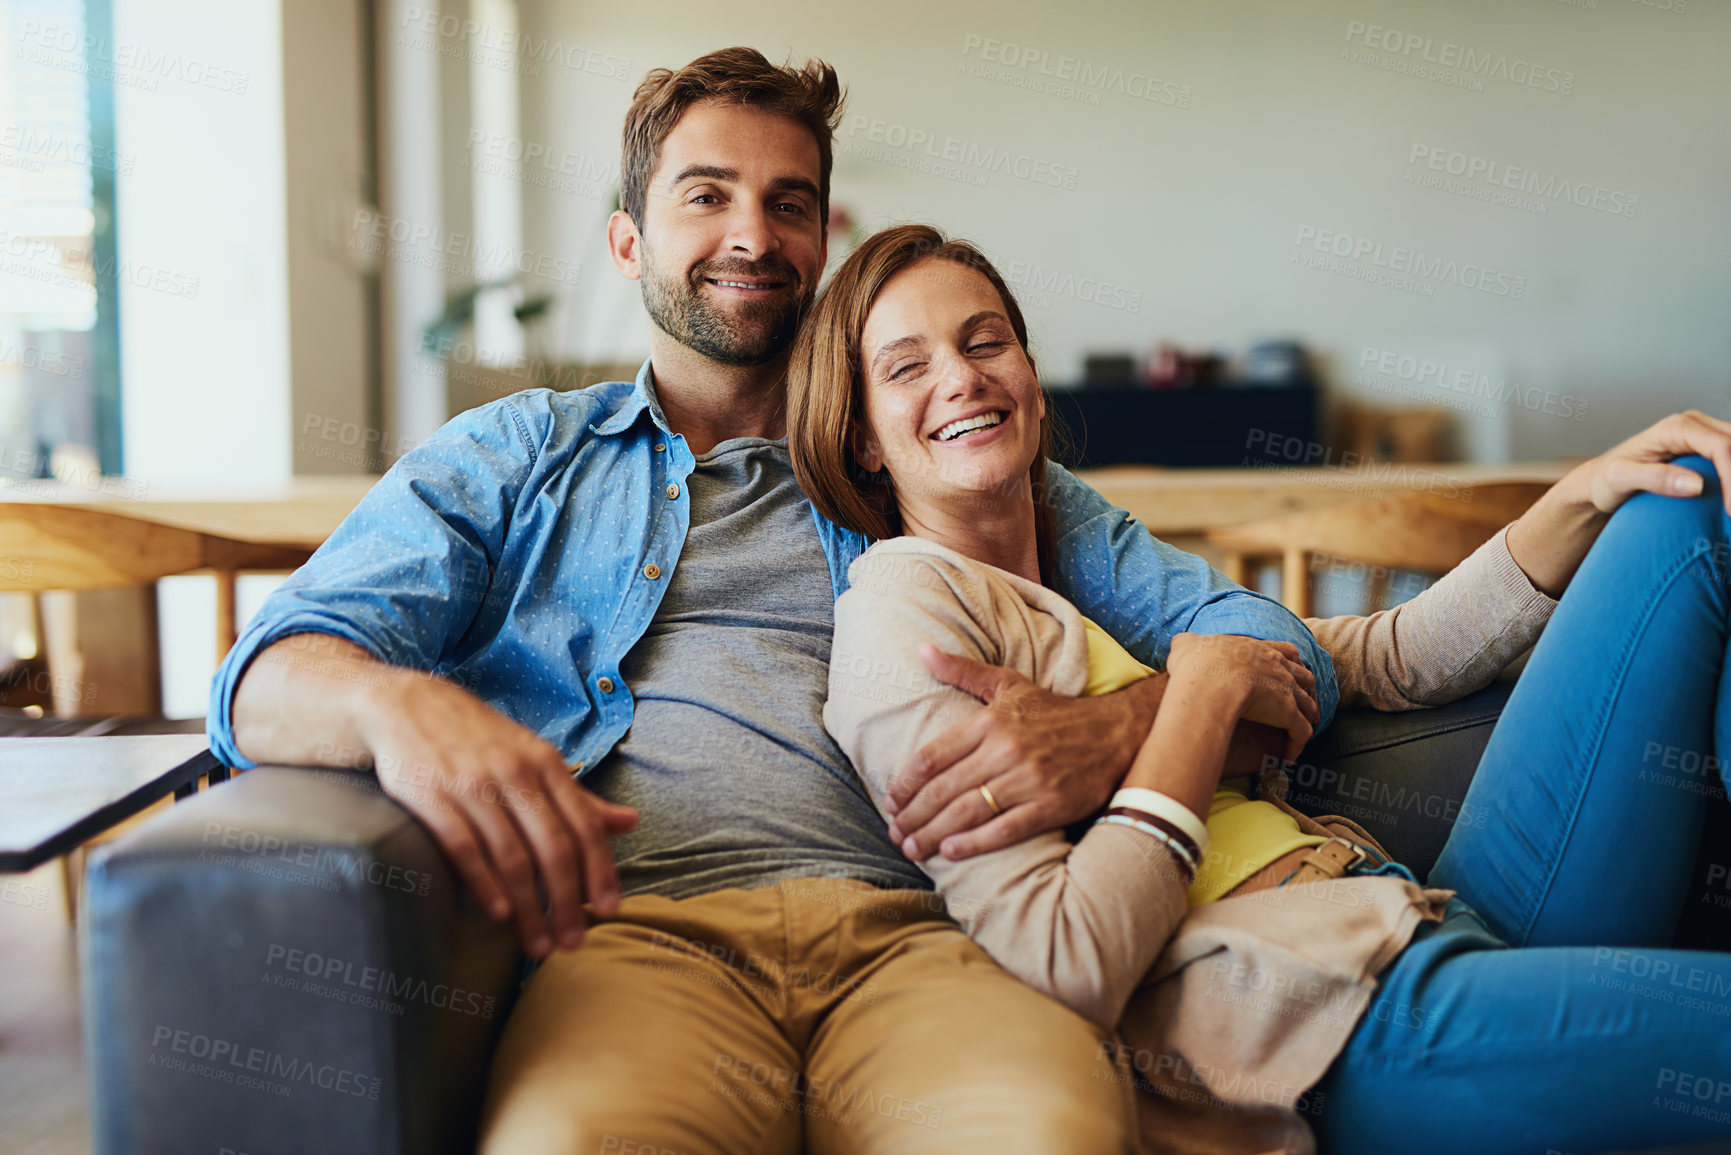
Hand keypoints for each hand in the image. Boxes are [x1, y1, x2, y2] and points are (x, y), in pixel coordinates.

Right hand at [357, 671, 637, 959]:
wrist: (405, 705)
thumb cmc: (479, 741)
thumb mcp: (534, 759)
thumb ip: (579, 797)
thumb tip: (631, 822)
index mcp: (546, 764)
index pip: (585, 826)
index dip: (600, 872)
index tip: (607, 912)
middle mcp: (514, 774)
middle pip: (553, 848)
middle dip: (566, 902)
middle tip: (572, 943)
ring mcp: (472, 785)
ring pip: (511, 856)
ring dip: (529, 907)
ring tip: (538, 944)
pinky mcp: (431, 796)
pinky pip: (464, 847)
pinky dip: (484, 884)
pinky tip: (499, 914)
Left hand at [882, 644, 1162, 861]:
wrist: (1116, 731)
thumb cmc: (1055, 711)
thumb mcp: (1009, 684)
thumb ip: (963, 671)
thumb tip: (922, 650)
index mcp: (990, 721)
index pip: (933, 756)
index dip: (906, 782)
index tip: (890, 800)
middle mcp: (1006, 749)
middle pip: (944, 789)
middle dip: (913, 815)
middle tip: (895, 833)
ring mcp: (1029, 779)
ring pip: (968, 811)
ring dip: (933, 833)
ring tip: (913, 848)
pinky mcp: (1052, 805)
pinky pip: (1005, 829)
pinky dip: (974, 843)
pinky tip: (951, 852)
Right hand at [1163, 633, 1317, 761]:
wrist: (1207, 683)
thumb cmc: (1195, 665)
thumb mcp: (1186, 646)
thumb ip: (1186, 643)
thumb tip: (1181, 643)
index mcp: (1257, 650)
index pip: (1284, 651)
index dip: (1289, 662)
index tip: (1290, 670)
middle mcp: (1278, 667)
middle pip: (1303, 677)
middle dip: (1305, 690)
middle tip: (1302, 703)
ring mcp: (1286, 690)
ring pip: (1308, 705)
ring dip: (1307, 717)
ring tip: (1302, 731)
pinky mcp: (1288, 715)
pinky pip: (1301, 733)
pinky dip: (1298, 746)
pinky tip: (1288, 758)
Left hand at [1508, 410, 1730, 595]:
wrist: (1600, 480)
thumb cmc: (1605, 480)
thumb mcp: (1620, 480)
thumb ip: (1655, 479)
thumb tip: (1697, 484)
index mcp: (1674, 428)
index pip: (1721, 447)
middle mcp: (1693, 424)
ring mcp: (1702, 434)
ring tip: (1730, 511)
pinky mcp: (1707, 447)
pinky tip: (1729, 499)